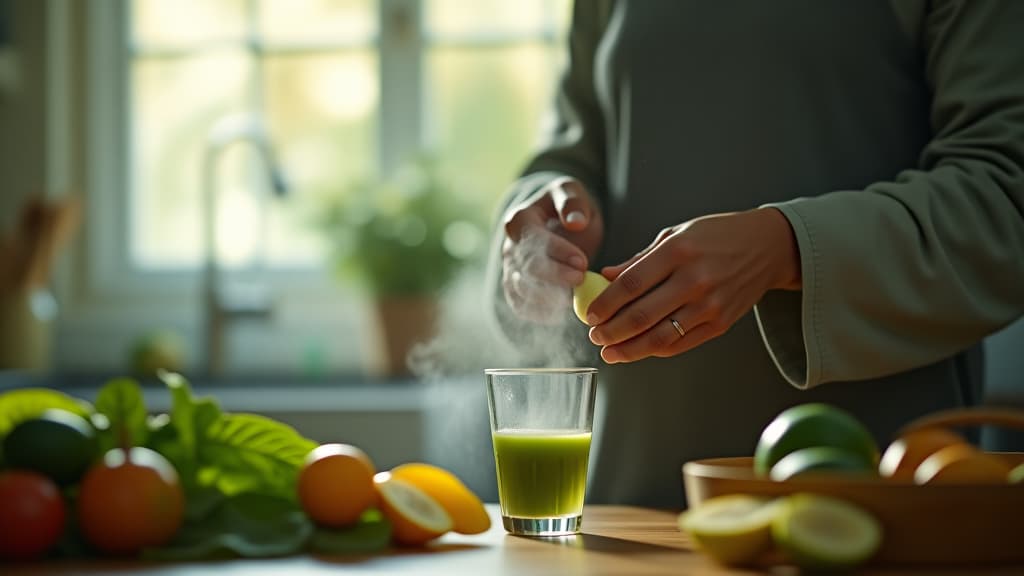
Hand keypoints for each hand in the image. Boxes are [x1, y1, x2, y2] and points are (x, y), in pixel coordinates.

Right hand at [501, 177, 603, 322]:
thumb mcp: (571, 192)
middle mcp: (510, 246)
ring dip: (548, 298)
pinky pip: (520, 305)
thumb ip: (573, 203)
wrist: (558, 223)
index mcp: (520, 219)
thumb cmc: (566, 206)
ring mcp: (511, 269)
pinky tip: (561, 312)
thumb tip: (576, 222)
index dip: (558, 252)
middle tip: (580, 279)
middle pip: (527, 268)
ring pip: (521, 290)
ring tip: (573, 298)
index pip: (534, 240)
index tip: (583, 262)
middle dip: (555, 276)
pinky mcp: (516, 287)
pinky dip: (538, 313)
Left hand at [585, 208, 800, 361]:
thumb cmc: (716, 237)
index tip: (589, 314)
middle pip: (641, 315)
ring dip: (629, 349)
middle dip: (611, 331)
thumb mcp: (675, 235)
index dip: (604, 304)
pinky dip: (656, 350)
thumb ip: (640, 260)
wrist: (768, 248)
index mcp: (678, 251)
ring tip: (610, 352)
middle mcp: (694, 279)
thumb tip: (605, 276)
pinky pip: (681, 343)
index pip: (630, 284)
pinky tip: (638, 350)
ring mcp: (709, 304)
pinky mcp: (721, 323)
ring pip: (660, 336)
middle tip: (595, 336)